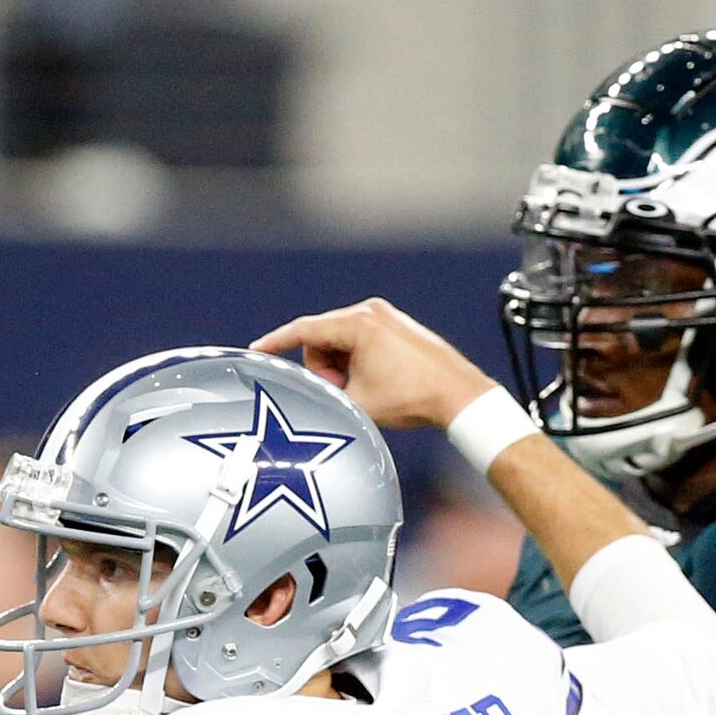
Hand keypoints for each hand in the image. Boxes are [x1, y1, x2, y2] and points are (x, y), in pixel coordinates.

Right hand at [252, 298, 495, 430]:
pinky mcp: (395, 326)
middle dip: (323, 368)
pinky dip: (356, 361)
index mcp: (358, 324)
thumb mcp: (355, 403)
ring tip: (363, 391)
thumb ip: (322, 394)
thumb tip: (303, 395)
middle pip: (321, 338)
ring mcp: (385, 315)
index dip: (276, 343)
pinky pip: (359, 340)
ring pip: (339, 340)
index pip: (303, 330)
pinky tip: (373, 382)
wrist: (458, 395)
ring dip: (340, 367)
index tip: (257, 350)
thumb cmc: (411, 399)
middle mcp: (371, 311)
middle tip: (342, 394)